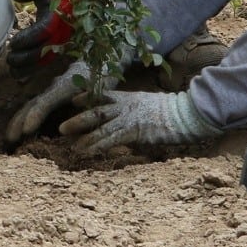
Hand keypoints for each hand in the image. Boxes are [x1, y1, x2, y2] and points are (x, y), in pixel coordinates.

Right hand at [4, 60, 100, 146]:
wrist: (98, 62)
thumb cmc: (102, 80)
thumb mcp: (100, 93)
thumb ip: (90, 105)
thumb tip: (82, 125)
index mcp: (66, 86)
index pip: (46, 101)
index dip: (36, 115)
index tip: (27, 129)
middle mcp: (54, 87)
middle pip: (32, 104)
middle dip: (21, 121)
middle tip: (11, 138)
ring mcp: (50, 90)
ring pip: (29, 105)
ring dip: (18, 121)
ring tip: (9, 139)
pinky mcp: (50, 95)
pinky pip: (33, 107)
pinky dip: (23, 119)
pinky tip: (18, 132)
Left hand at [7, 0, 72, 77]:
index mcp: (59, 14)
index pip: (43, 30)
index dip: (27, 39)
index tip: (13, 43)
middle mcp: (64, 30)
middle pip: (45, 50)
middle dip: (26, 58)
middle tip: (9, 59)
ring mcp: (66, 39)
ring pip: (48, 59)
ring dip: (30, 68)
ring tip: (13, 71)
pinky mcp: (65, 45)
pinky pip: (51, 60)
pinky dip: (37, 68)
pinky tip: (24, 72)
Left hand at [59, 90, 218, 156]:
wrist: (185, 114)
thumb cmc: (171, 112)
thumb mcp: (149, 105)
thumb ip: (135, 110)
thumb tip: (127, 119)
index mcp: (129, 97)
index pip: (103, 94)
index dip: (87, 97)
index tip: (73, 100)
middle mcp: (125, 106)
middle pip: (96, 111)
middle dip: (78, 119)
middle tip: (61, 128)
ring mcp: (129, 118)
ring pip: (100, 126)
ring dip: (84, 136)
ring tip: (71, 145)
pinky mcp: (134, 131)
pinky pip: (111, 139)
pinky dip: (97, 146)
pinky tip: (87, 152)